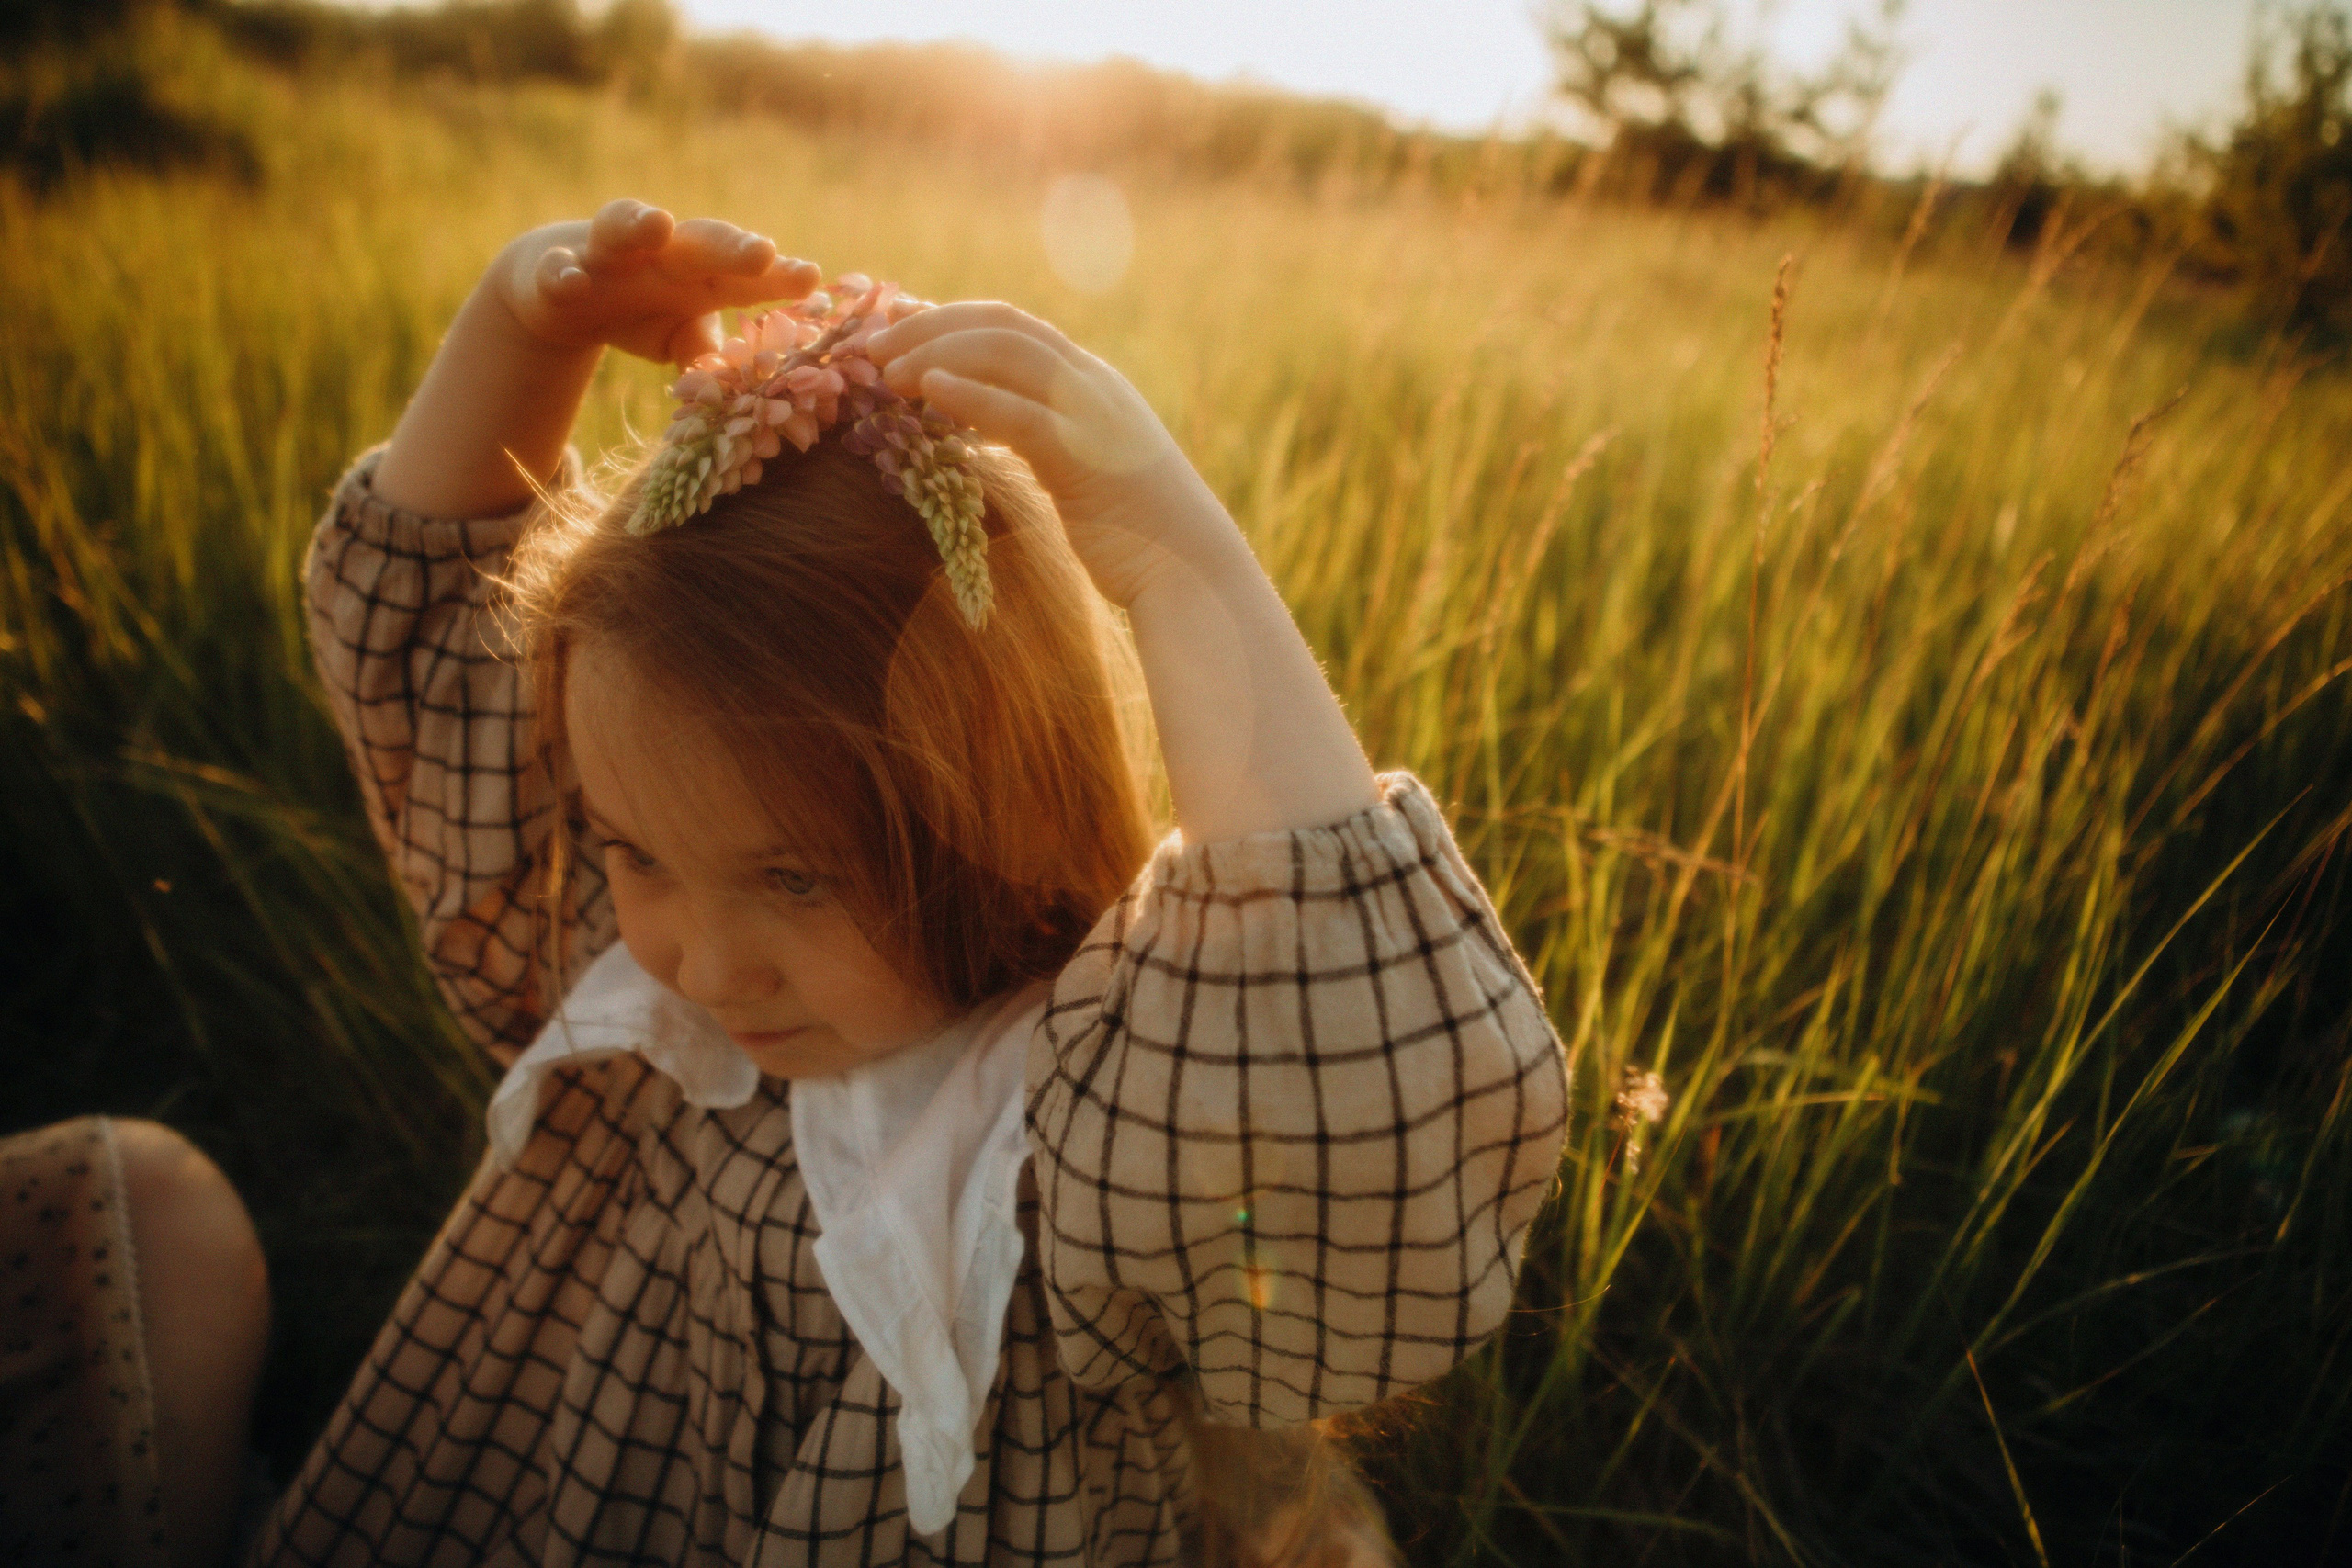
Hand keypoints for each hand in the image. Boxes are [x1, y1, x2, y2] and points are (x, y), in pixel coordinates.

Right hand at [493, 198, 820, 366]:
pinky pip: (557, 270)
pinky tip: (572, 282)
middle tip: (762, 251)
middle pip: (699, 242)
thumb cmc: (640, 308)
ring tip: (657, 224)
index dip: (778, 276)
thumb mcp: (678, 337)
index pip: (746, 274)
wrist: (557, 291)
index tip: (811, 277)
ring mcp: (604, 257)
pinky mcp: (553, 272)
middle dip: (729, 246)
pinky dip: (562, 274)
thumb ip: (709, 352)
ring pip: (620, 228)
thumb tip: (747, 387)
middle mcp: (657, 254)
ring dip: (638, 223)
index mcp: (699, 274)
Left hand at [866, 302, 1246, 608]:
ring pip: (1006, 353)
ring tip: (885, 371)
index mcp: (1092, 383)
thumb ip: (1043, 440)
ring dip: (937, 351)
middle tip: (871, 345)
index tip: (894, 325)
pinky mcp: (1087, 456)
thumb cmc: (1137, 536)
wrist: (1194, 576)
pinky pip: (1020, 412)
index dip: (947, 318)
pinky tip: (928, 389)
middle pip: (1002, 324)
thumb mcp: (1083, 471)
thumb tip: (992, 434)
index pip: (1011, 327)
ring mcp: (1094, 413)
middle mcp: (1094, 383)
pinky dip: (971, 394)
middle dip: (929, 324)